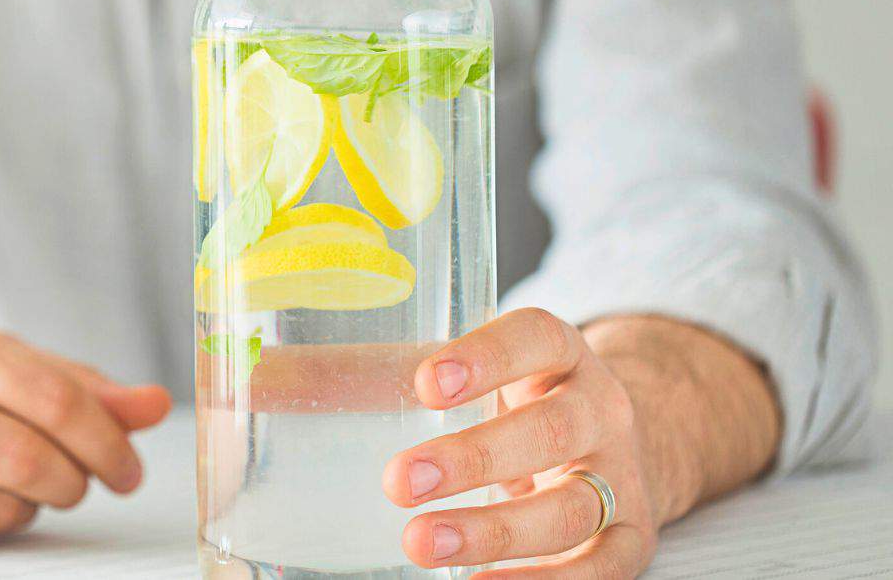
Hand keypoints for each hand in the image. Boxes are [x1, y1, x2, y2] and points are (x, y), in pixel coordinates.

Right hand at [0, 330, 171, 533]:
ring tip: (21, 482)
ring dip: (34, 504)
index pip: (50, 394)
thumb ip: (74, 384)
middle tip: (80, 484)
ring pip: (1, 501)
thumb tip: (153, 403)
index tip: (128, 466)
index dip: (104, 438)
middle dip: (73, 479)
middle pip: (28, 456)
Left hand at [383, 308, 656, 577]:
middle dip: (474, 457)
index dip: (486, 357)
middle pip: (554, 429)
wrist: (609, 444)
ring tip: (420, 542)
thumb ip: (373, 375)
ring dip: (495, 531)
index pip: (535, 338)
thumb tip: (265, 379)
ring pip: (571, 506)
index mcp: (559, 352)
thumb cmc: (510, 403)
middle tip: (398, 480)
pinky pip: (598, 570)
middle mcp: (601, 408)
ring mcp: (620, 477)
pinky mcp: (630, 538)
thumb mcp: (462, 377)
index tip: (425, 385)